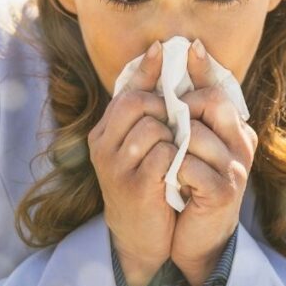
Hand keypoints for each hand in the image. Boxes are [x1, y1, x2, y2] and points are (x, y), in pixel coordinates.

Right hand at [88, 40, 178, 285]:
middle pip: (138, 103)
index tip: (162, 48)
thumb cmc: (145, 186)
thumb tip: (158, 60)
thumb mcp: (138, 149)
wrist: (139, 238)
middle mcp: (103, 147)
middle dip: (166, 107)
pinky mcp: (136, 186)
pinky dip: (180, 157)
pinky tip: (183, 167)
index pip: (124, 91)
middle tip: (181, 122)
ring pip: (153, 127)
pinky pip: (165, 154)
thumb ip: (147, 114)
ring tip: (182, 148)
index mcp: (103, 134)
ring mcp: (116, 167)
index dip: (145, 69)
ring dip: (176, 135)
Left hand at [169, 40, 257, 285]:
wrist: (194, 238)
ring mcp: (235, 168)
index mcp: (231, 130)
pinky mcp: (223, 192)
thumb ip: (179, 116)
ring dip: (172, 142)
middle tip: (161, 120)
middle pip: (213, 104)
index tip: (189, 47)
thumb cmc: (186, 187)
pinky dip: (174, 168)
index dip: (204, 69)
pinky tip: (169, 177)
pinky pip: (191, 166)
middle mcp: (239, 144)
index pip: (220, 90)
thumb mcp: (183, 148)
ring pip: (197, 134)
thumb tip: (161, 71)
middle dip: (181, 107)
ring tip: (162, 154)